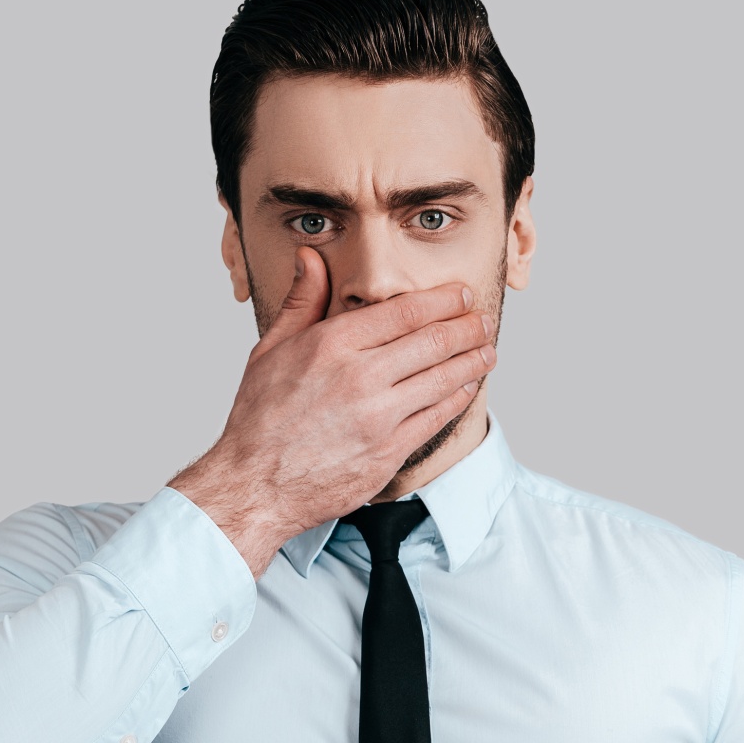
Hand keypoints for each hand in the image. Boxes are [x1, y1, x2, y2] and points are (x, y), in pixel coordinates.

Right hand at [168, 247, 495, 577]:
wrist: (255, 484)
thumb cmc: (259, 419)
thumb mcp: (269, 350)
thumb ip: (300, 302)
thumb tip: (310, 258)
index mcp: (332, 345)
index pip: (405, 311)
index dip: (443, 300)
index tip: (462, 295)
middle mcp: (360, 377)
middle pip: (434, 342)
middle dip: (468, 328)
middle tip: (483, 321)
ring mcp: (378, 417)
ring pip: (443, 380)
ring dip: (473, 362)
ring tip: (487, 351)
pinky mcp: (389, 452)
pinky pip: (436, 418)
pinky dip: (457, 399)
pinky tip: (466, 388)